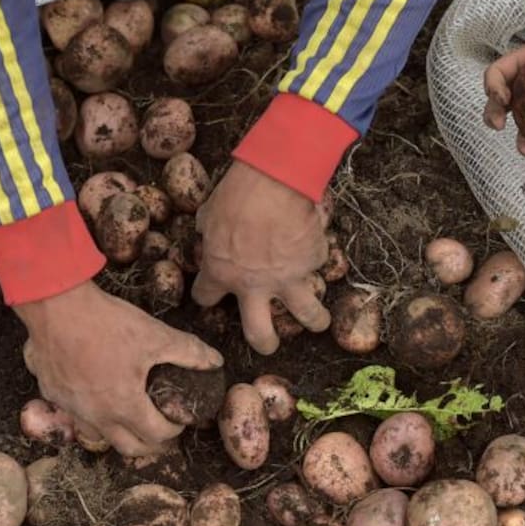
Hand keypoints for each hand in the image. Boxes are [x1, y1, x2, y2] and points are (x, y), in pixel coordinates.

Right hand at [14, 281, 221, 456]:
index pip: (156, 436)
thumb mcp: (155, 335)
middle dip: (149, 445)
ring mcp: (70, 407)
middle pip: (128, 448)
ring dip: (119, 432)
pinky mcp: (50, 393)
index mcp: (124, 406)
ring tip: (130, 418)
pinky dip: (91, 414)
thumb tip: (215, 361)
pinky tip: (96, 396)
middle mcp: (96, 416)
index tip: (179, 421)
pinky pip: (75, 414)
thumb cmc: (107, 323)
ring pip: (98, 435)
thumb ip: (189, 352)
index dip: (174, 431)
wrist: (56, 306)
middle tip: (160, 433)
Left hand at [191, 162, 330, 354]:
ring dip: (314, 321)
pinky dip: (316, 259)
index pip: (206, 298)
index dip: (207, 295)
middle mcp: (253, 286)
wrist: (275, 180)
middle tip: (267, 345)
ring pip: (307, 314)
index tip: (211, 295)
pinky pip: (317, 264)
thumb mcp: (209, 214)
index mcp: (221, 273)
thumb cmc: (236, 193)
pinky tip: (316, 249)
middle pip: (259, 333)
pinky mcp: (312, 262)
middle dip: (264, 343)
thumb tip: (207, 231)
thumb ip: (209, 233)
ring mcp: (287, 278)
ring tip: (318, 323)